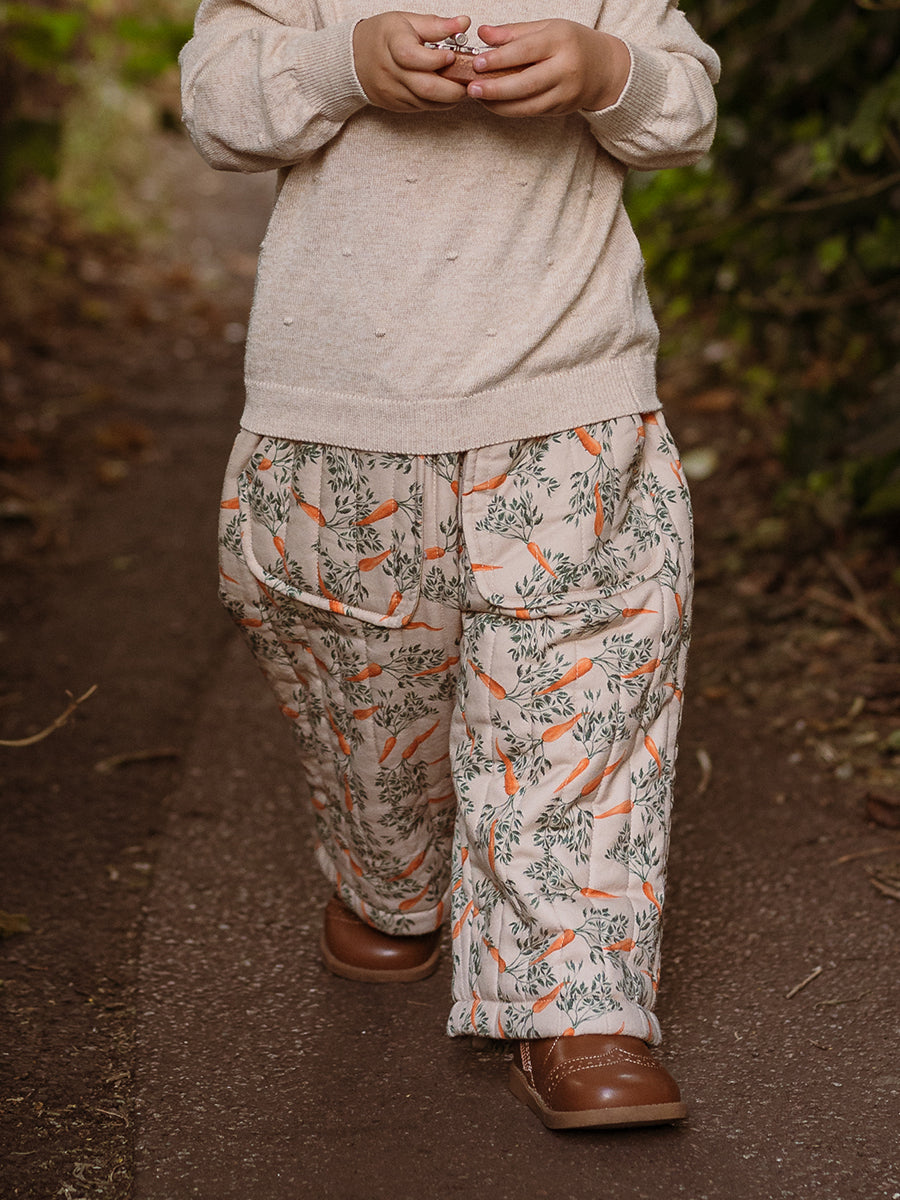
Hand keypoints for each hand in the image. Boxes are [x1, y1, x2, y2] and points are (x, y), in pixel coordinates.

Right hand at [353, 12, 470, 110]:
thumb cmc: (383, 36)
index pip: (414, 57)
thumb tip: (463, 23)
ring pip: (426, 102)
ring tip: (462, 87)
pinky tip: (447, 93)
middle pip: (425, 88)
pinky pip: (422, 108)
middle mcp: (391, 71)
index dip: (437, 60)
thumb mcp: (406, 21)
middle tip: (469, 81)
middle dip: (453, 88)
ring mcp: (393, 92)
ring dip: (449, 98)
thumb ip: (436, 25)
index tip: (453, 56)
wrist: (354, 59)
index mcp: (392, 44)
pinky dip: (438, 103)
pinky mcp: (396, 105)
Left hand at [464, 20, 630, 115]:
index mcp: (560, 41)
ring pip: (527, 104)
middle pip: (526, 83)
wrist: (604, 68)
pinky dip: (510, 110)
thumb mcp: (547, 28)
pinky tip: (494, 104)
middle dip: (496, 88)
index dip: (500, 59)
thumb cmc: (572, 43)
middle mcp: (565, 68)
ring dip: (499, 103)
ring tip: (479, 97)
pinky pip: (531, 112)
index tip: (478, 63)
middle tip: (472, 88)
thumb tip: (483, 33)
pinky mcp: (561, 109)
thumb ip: (514, 32)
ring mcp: (564, 92)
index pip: (525, 51)